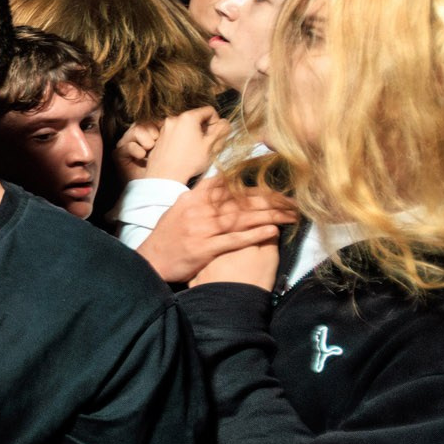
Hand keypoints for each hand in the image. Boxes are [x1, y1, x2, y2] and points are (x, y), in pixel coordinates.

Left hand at [118, 106, 228, 185]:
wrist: (165, 176)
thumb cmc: (189, 162)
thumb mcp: (211, 145)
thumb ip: (221, 130)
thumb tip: (224, 123)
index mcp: (188, 117)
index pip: (209, 110)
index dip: (216, 121)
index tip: (215, 134)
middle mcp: (173, 119)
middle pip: (196, 117)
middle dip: (204, 128)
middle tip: (206, 143)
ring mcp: (164, 128)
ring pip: (185, 126)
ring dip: (193, 134)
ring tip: (194, 149)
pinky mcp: (159, 138)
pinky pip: (175, 133)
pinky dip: (181, 139)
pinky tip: (183, 152)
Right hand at [137, 175, 295, 285]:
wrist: (151, 260)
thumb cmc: (167, 236)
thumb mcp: (179, 208)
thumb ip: (200, 196)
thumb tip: (221, 183)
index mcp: (194, 198)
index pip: (230, 187)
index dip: (256, 186)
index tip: (276, 188)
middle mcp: (199, 210)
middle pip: (241, 201)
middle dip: (270, 201)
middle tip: (293, 202)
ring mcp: (202, 229)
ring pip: (242, 219)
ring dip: (269, 216)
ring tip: (290, 215)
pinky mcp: (205, 248)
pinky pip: (234, 240)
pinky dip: (254, 235)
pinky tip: (271, 231)